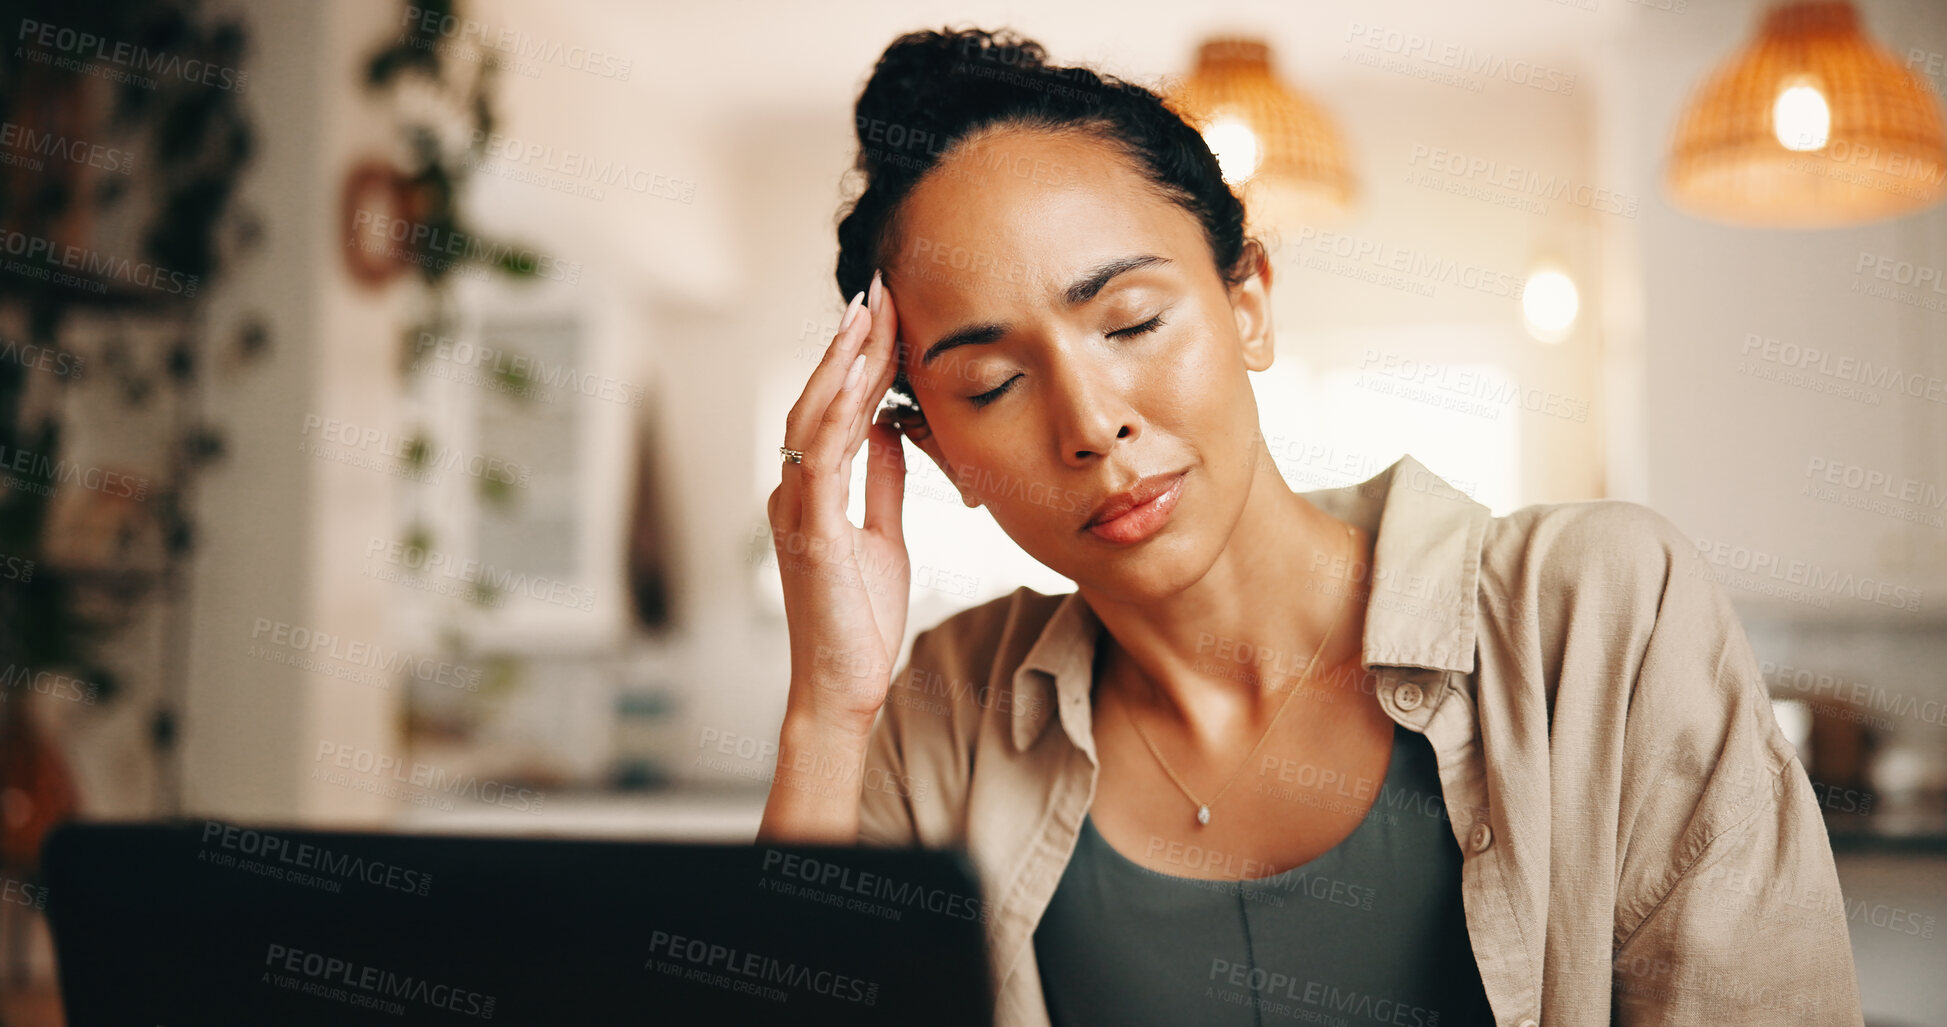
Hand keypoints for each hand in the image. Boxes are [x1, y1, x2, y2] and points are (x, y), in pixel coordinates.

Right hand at [766, 269, 909, 734]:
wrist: (842, 685)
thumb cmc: (858, 620)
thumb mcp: (884, 537)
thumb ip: (884, 483)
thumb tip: (893, 431)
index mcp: (811, 491)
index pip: (834, 409)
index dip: (858, 360)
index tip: (883, 313)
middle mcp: (794, 492)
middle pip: (817, 399)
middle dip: (849, 344)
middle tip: (876, 290)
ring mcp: (796, 510)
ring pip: (813, 418)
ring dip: (842, 365)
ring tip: (867, 316)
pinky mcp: (811, 533)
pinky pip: (822, 462)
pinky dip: (840, 418)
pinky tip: (862, 385)